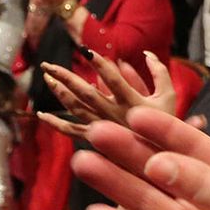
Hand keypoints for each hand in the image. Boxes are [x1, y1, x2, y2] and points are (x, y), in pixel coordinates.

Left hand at [38, 49, 177, 138]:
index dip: (100, 65)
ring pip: (75, 108)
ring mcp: (102, 126)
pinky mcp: (96, 137)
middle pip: (85, 93)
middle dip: (65, 77)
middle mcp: (113, 114)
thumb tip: (146, 53)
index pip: (113, 80)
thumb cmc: (164, 124)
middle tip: (48, 65)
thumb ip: (158, 72)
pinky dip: (54, 123)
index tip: (87, 51)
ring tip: (47, 78)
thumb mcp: (168, 95)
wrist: (157, 157)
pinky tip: (40, 114)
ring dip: (59, 93)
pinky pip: (71, 130)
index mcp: (131, 102)